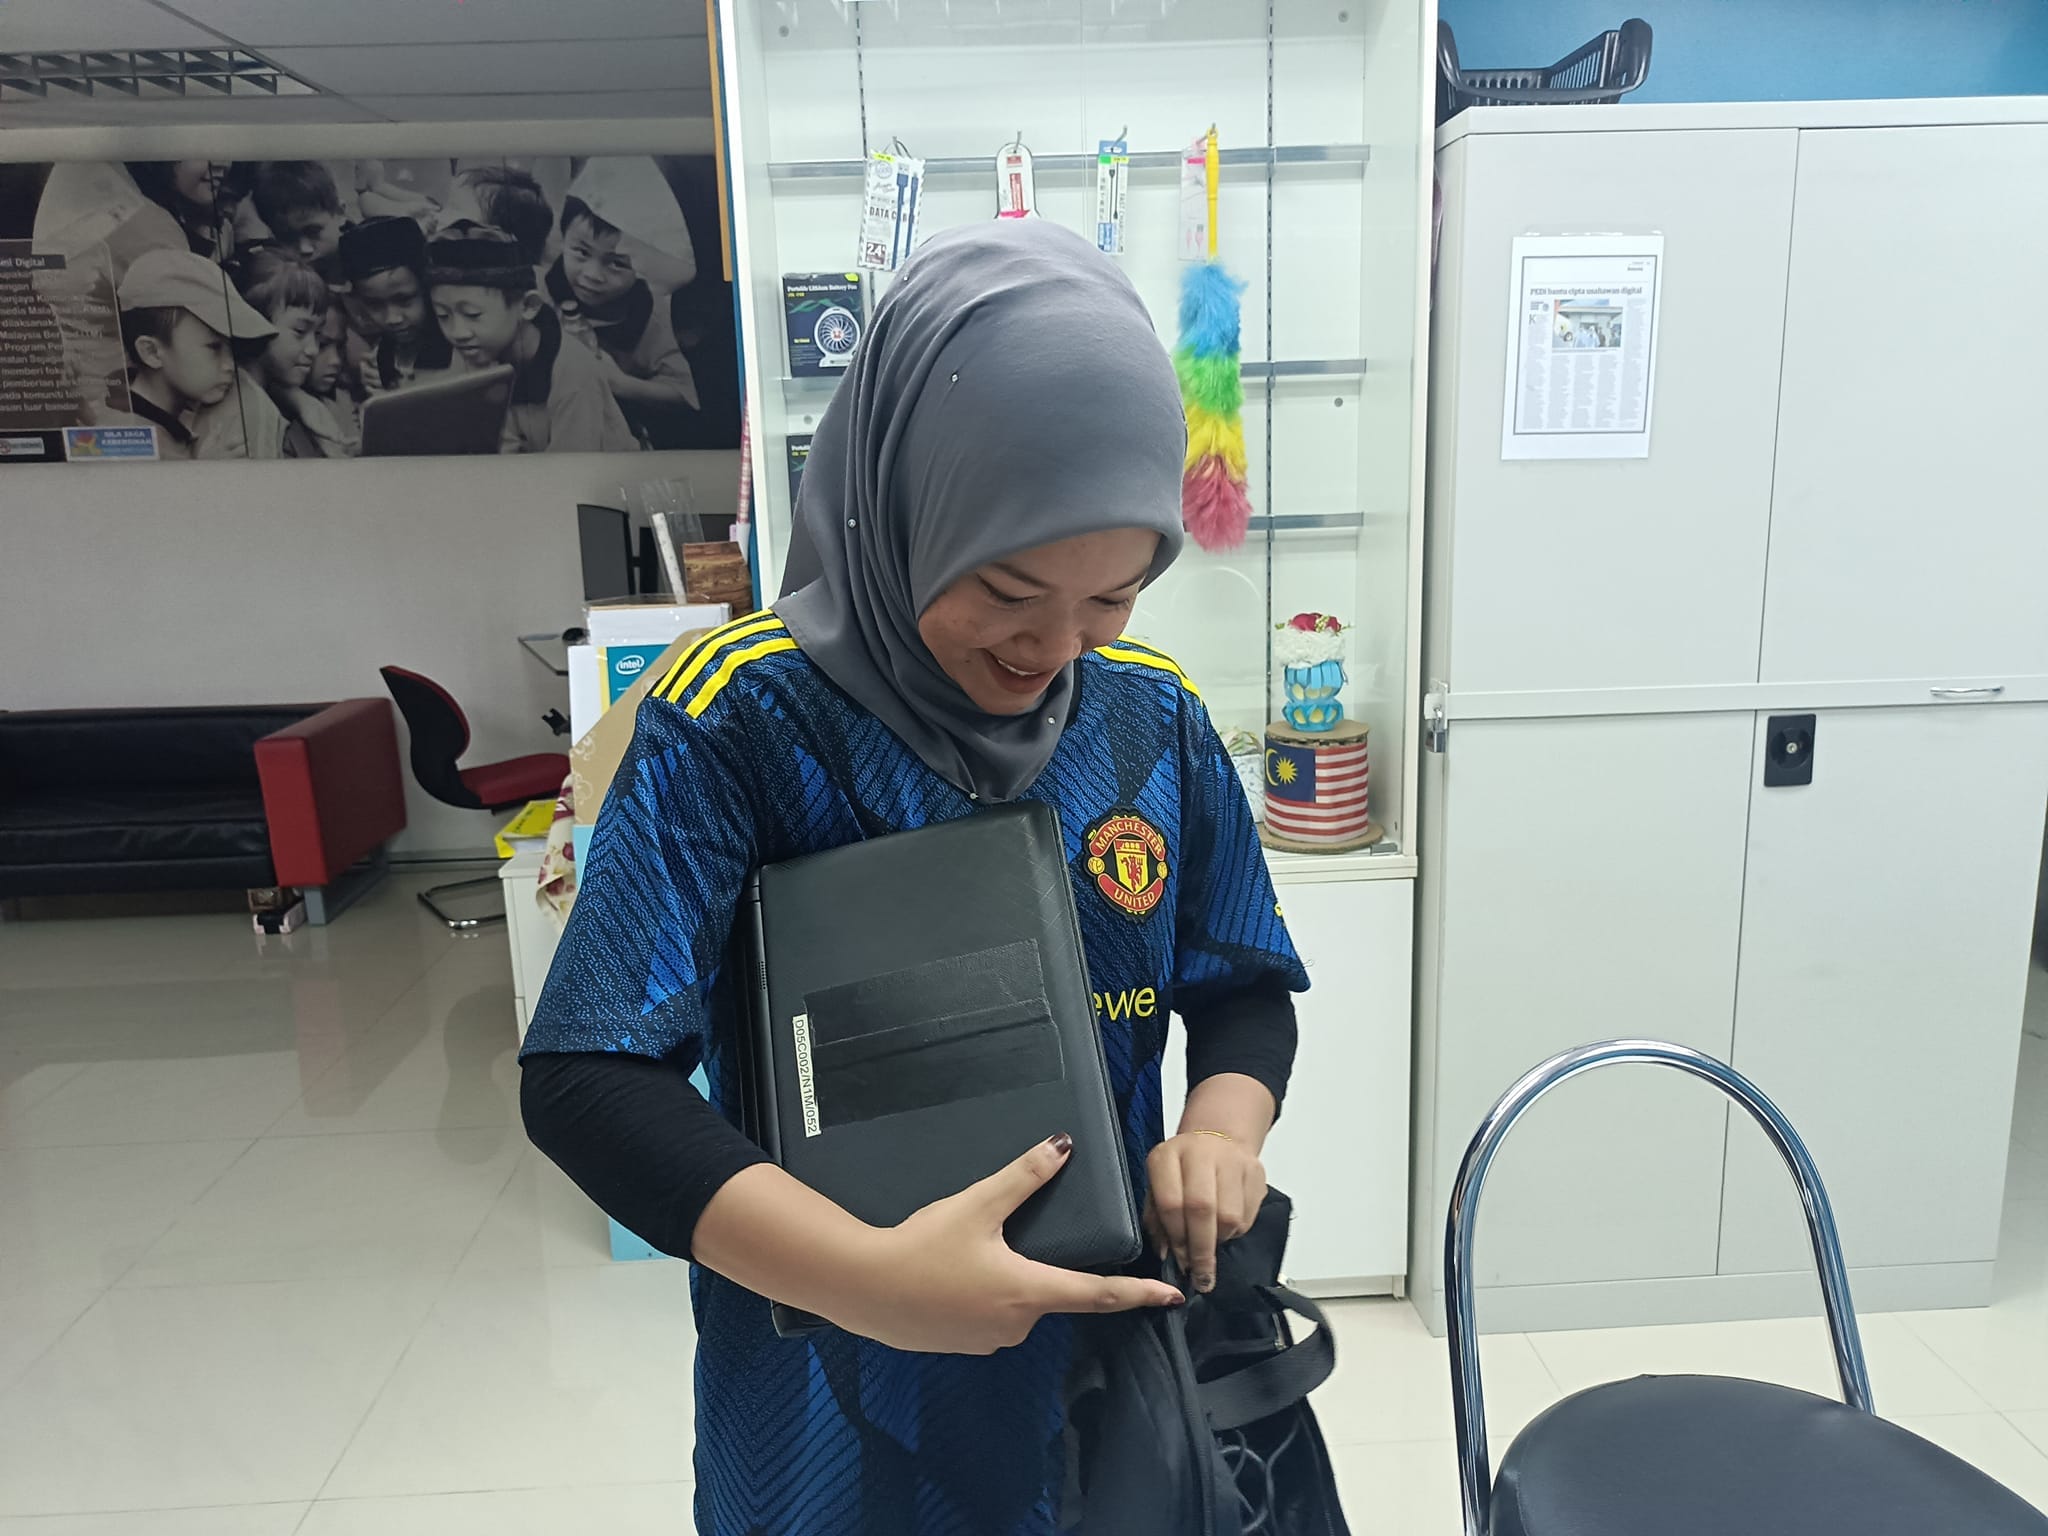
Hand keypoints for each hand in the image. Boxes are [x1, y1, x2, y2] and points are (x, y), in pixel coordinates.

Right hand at [831, 1135, 1183, 1355]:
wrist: (863, 1288)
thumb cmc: (921, 1248)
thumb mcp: (976, 1205)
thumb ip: (1023, 1177)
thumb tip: (1062, 1147)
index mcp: (1029, 1291)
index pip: (1099, 1294)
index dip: (1139, 1293)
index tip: (1173, 1297)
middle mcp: (1017, 1324)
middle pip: (1050, 1291)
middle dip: (1037, 1265)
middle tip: (994, 1240)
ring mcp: (989, 1340)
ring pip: (1017, 1304)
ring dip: (1006, 1280)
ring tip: (963, 1253)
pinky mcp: (962, 1344)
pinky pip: (989, 1317)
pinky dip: (980, 1295)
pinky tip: (951, 1275)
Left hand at [1145, 1131, 1267, 1293]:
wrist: (1217, 1141)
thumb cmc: (1183, 1171)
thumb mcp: (1158, 1188)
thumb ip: (1158, 1220)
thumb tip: (1166, 1253)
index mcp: (1167, 1156)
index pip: (1171, 1203)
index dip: (1177, 1239)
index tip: (1181, 1263)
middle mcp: (1199, 1152)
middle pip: (1202, 1209)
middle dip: (1201, 1249)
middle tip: (1201, 1274)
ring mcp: (1231, 1159)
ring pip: (1229, 1215)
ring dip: (1220, 1239)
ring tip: (1212, 1242)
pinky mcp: (1255, 1171)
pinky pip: (1248, 1215)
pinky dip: (1236, 1230)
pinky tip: (1226, 1225)